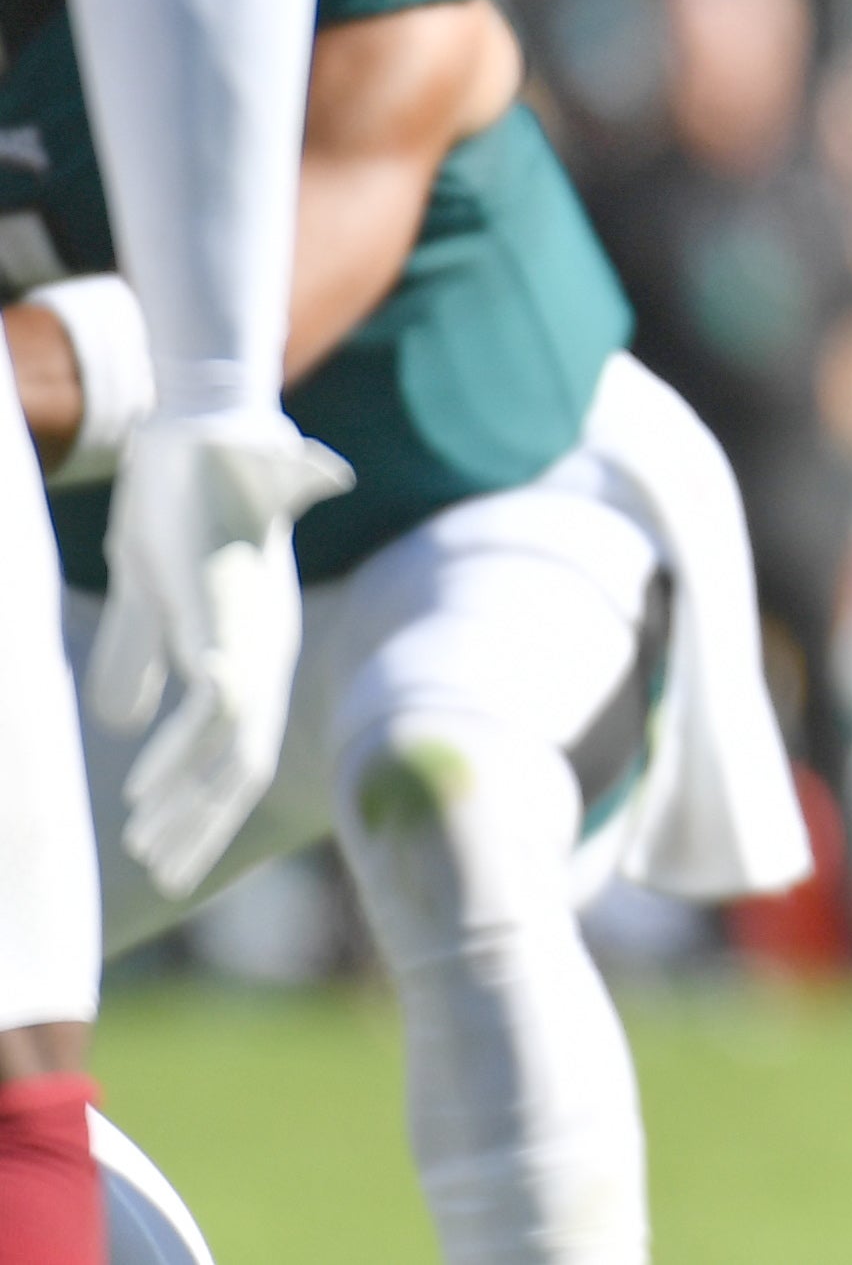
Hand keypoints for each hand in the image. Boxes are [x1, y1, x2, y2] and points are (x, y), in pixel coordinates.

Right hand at [84, 413, 351, 895]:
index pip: (246, 750)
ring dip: (191, 806)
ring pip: (237, 752)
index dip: (211, 800)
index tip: (173, 845)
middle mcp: (267, 655)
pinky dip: (180, 757)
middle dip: (207, 823)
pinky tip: (141, 792)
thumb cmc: (178, 511)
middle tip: (168, 874)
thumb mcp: (155, 598)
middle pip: (249, 766)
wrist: (200, 438)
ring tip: (150, 851)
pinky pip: (214, 711)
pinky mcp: (229, 626)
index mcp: (254, 652)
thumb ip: (142, 655)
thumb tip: (123, 717)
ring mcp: (255, 643)